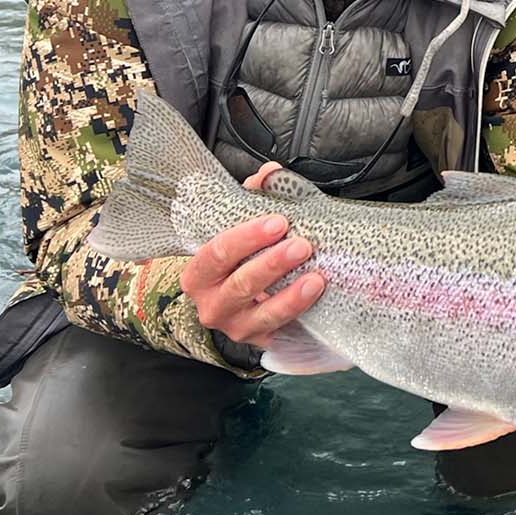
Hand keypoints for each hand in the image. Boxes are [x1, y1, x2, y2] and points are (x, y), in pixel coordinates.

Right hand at [179, 162, 324, 346]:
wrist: (242, 301)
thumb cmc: (240, 258)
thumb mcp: (240, 227)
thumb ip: (252, 198)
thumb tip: (270, 173)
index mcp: (200, 273)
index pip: (217, 253)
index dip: (246, 237)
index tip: (278, 221)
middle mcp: (211, 304)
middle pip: (240, 284)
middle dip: (272, 264)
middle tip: (301, 245)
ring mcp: (235, 326)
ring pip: (261, 313)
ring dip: (290, 295)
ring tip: (315, 277)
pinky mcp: (259, 340)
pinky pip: (279, 328)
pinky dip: (298, 311)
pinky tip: (315, 294)